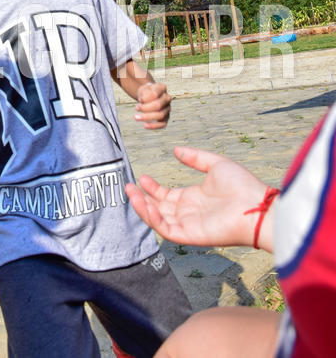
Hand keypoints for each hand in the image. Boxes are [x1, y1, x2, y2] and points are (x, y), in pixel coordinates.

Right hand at [126, 146, 271, 249]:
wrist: (257, 206)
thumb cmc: (242, 185)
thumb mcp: (215, 164)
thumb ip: (195, 157)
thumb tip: (176, 150)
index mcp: (193, 198)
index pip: (166, 195)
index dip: (152, 188)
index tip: (142, 177)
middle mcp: (188, 212)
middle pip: (158, 207)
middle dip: (142, 198)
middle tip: (128, 185)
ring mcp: (189, 225)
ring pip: (158, 219)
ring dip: (142, 207)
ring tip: (131, 192)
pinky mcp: (191, 235)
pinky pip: (166, 229)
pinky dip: (153, 219)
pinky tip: (145, 203)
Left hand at [134, 82, 170, 128]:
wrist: (148, 96)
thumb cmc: (145, 92)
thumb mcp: (143, 89)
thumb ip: (144, 93)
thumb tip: (143, 101)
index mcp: (162, 88)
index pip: (155, 94)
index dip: (146, 98)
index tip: (139, 99)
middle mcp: (167, 98)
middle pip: (158, 105)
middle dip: (145, 108)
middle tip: (136, 108)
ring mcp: (168, 109)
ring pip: (160, 115)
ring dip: (147, 117)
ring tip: (136, 117)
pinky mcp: (166, 118)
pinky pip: (163, 124)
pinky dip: (154, 126)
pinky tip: (145, 126)